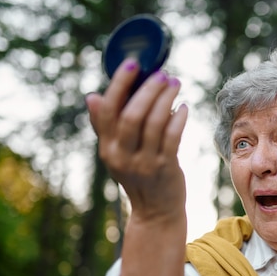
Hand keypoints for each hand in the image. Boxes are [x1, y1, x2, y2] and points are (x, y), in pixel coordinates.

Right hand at [85, 59, 187, 221]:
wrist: (156, 212)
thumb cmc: (139, 176)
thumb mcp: (117, 154)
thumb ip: (105, 127)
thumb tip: (92, 96)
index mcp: (107, 148)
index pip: (108, 111)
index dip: (119, 84)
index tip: (132, 63)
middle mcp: (122, 156)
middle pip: (132, 114)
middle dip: (148, 90)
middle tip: (162, 74)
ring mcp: (144, 163)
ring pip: (155, 123)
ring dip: (167, 99)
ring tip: (175, 84)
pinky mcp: (166, 168)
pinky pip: (173, 136)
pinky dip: (179, 118)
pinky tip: (184, 107)